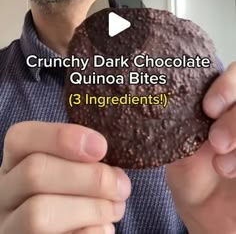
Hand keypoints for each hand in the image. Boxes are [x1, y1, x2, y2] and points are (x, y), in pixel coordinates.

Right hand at [0, 121, 130, 233]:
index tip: (101, 146)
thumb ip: (80, 158)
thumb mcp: (70, 171)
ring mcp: (10, 227)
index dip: (61, 137)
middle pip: (34, 172)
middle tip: (121, 185)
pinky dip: (90, 233)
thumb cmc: (72, 197)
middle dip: (88, 177)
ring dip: (91, 208)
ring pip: (40, 214)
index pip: (22, 138)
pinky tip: (103, 228)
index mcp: (14, 163)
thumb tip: (100, 149)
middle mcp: (4, 194)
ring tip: (116, 207)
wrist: (63, 228)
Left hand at [166, 62, 235, 233]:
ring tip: (221, 165)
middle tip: (216, 141)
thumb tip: (139, 90)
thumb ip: (171, 112)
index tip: (208, 107)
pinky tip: (230, 170)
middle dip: (235, 116)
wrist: (207, 207)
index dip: (226, 85)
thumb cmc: (190, 166)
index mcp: (223, 96)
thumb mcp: (176, 135)